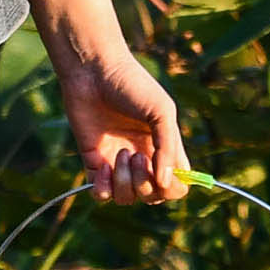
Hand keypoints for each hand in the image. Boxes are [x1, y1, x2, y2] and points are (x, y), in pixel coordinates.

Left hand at [60, 27, 187, 204]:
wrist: (92, 70)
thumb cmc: (132, 84)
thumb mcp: (161, 111)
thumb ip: (167, 148)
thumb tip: (166, 183)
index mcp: (163, 148)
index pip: (176, 185)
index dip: (173, 188)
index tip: (163, 174)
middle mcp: (143, 159)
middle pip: (152, 197)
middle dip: (145, 185)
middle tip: (135, 154)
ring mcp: (117, 162)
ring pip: (127, 199)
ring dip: (124, 184)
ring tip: (119, 154)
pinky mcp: (93, 160)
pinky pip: (101, 194)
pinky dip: (102, 188)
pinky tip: (101, 165)